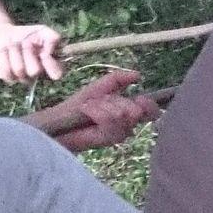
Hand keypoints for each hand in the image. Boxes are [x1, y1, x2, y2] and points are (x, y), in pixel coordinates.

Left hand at [0, 24, 63, 82]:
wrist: (6, 35)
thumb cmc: (29, 34)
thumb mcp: (44, 31)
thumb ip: (53, 38)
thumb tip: (47, 53)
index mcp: (52, 65)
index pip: (57, 74)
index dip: (50, 65)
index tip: (43, 53)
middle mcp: (39, 75)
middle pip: (35, 71)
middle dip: (28, 52)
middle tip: (25, 42)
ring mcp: (24, 78)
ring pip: (19, 69)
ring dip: (14, 51)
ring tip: (13, 44)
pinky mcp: (9, 78)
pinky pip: (5, 71)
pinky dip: (3, 56)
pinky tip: (5, 51)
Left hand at [32, 69, 160, 153]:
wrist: (61, 118)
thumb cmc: (79, 104)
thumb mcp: (101, 87)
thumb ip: (119, 79)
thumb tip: (138, 75)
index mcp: (128, 112)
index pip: (151, 111)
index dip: (149, 104)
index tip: (140, 98)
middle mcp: (128, 125)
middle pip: (137, 111)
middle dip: (118, 101)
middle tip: (102, 101)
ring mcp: (119, 133)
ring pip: (123, 113)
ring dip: (103, 105)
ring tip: (90, 107)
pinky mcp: (108, 138)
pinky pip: (110, 119)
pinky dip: (96, 110)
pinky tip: (87, 110)